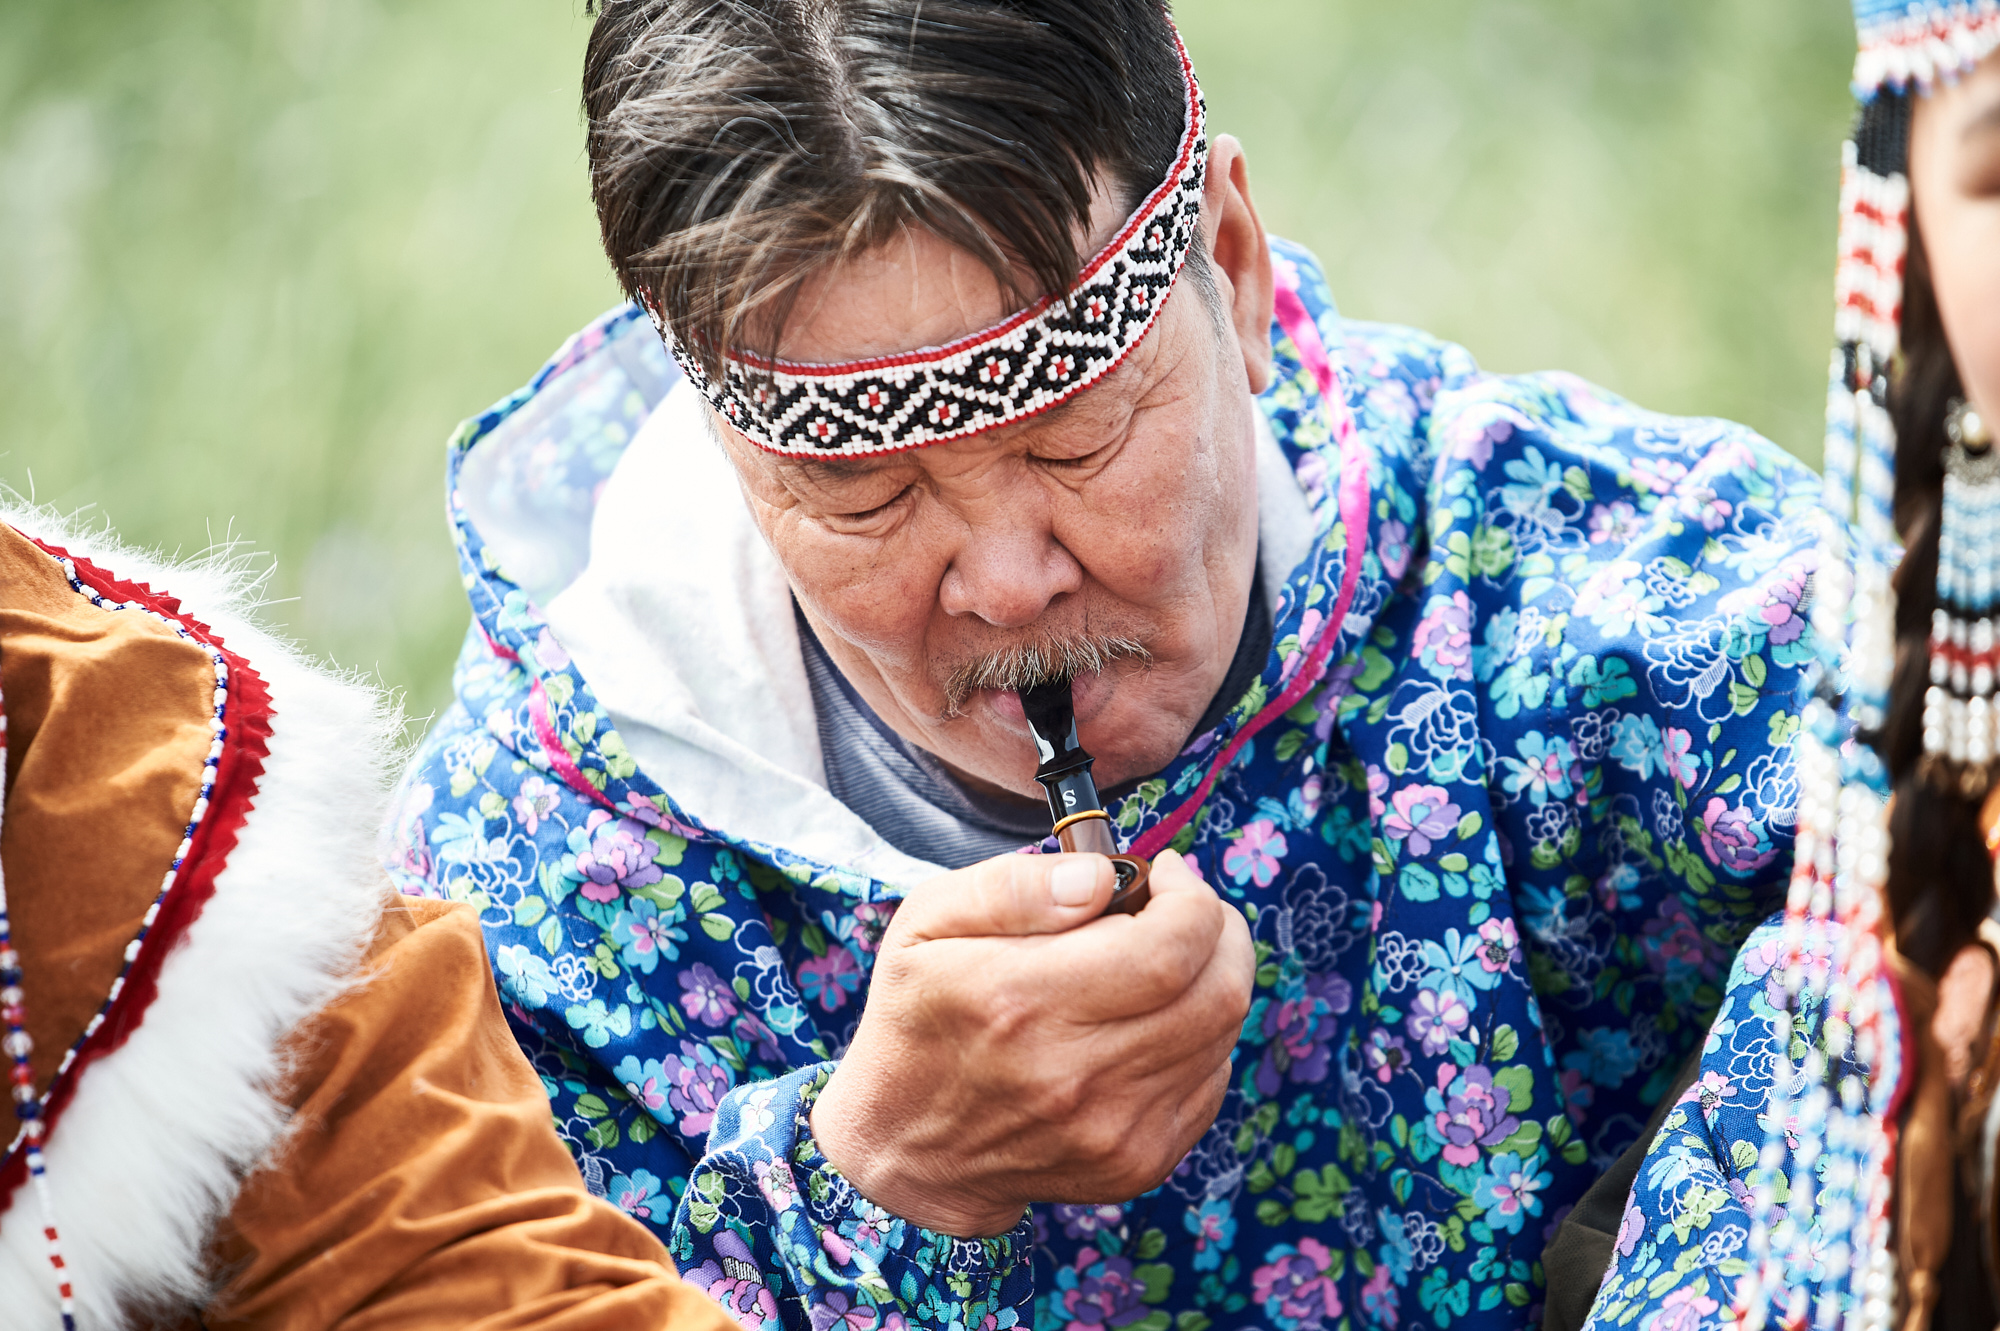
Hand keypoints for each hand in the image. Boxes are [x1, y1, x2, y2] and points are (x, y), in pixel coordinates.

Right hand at [810, 850, 1253, 1237]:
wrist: (908, 1146)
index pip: (1168, 948)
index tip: (1165, 872)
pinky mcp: (1137, 1162)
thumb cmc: (920, 1016)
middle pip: (1216, 993)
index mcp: (1022, 1002)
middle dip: (1219, 933)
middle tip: (1184, 909)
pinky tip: (1154, 1020)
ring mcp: (1113, 1128)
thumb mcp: (927, 924)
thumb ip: (1013, 887)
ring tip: (1168, 959)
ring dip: (1214, 980)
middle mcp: (1075, 1073)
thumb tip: (1099, 878)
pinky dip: (1201, 1037)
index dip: (1189, 899)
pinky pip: (1211, 1082)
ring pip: (1222, 1036)